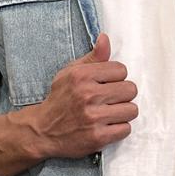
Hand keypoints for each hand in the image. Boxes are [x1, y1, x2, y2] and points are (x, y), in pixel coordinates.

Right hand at [30, 32, 138, 159]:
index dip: (116, 77)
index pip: (121, 70)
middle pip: (130, 89)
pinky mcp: (98, 137)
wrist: (43, 130)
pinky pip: (126, 129)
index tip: (107, 84)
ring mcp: (93, 117)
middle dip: (123, 94)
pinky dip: (119, 128)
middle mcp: (88, 95)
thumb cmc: (60, 99)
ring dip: (123, 112)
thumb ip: (92, 57)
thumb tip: (105, 38)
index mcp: (82, 76)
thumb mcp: (71, 73)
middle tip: (110, 99)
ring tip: (110, 112)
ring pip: (131, 110)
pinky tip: (107, 125)